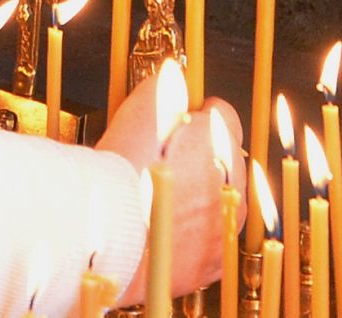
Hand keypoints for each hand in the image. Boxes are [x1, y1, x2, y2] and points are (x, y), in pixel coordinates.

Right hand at [101, 86, 243, 303]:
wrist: (108, 243)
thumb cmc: (121, 177)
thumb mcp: (139, 112)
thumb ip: (164, 88)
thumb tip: (174, 76)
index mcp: (220, 143)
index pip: (222, 113)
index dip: (194, 114)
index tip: (174, 122)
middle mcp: (232, 185)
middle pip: (224, 158)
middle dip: (200, 156)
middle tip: (160, 161)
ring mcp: (225, 227)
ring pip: (219, 200)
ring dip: (198, 196)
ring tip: (158, 197)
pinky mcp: (213, 264)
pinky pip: (210, 240)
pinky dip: (193, 235)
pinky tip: (163, 229)